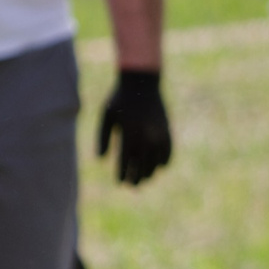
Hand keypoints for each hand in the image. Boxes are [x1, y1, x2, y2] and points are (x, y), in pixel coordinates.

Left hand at [96, 68, 171, 185]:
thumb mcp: (106, 116)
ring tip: (143, 179)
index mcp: (129, 132)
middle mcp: (146, 136)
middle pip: (141, 165)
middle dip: (136, 177)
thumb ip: (102, 138)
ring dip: (149, 173)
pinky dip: (163, 163)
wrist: (142, 82)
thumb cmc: (119, 99)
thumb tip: (100, 159)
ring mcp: (159, 135)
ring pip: (155, 162)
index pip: (125, 161)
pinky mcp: (167, 132)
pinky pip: (167, 153)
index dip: (122, 174)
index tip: (119, 182)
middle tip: (131, 186)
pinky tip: (158, 168)